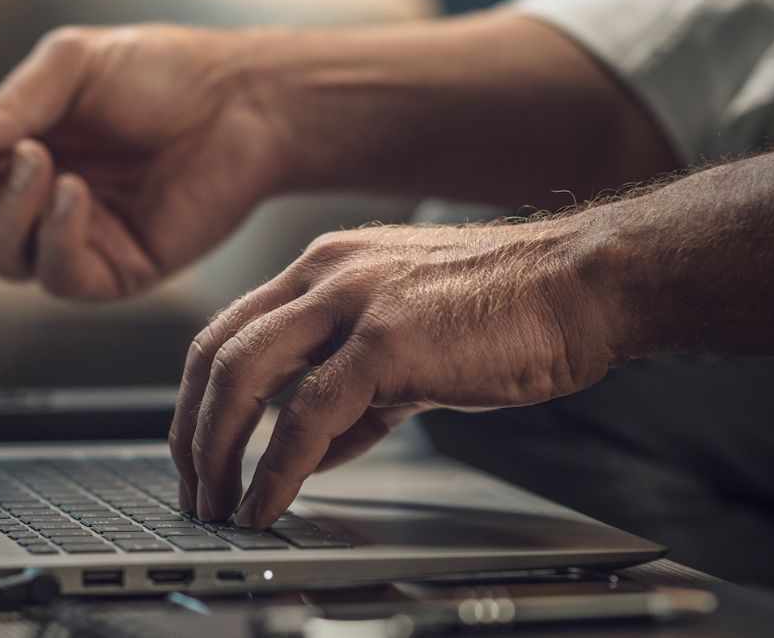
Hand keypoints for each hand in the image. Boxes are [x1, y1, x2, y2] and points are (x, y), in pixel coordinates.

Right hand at [0, 25, 290, 299]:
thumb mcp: (72, 69)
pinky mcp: (114, 272)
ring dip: (8, 213)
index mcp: (12, 147)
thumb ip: (8, 106)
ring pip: (1, 257)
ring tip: (43, 162)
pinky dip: (56, 237)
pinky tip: (77, 194)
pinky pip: (59, 275)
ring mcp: (72, 239)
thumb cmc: (159, 75)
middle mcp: (33, 200)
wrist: (240, 102)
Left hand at [168, 221, 626, 526]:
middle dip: (191, 431)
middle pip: (216, 353)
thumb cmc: (509, 313)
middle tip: (193, 488)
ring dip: (218, 452)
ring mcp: (352, 302)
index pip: (229, 331)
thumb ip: (352, 394)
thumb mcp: (408, 345)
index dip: (197, 398)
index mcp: (327, 268)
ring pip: (242, 378)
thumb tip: (306, 451)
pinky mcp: (385, 340)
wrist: (581, 286)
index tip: (194, 450)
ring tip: (218, 505)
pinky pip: (305, 414)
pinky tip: (269, 502)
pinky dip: (276, 468)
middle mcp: (326, 274)